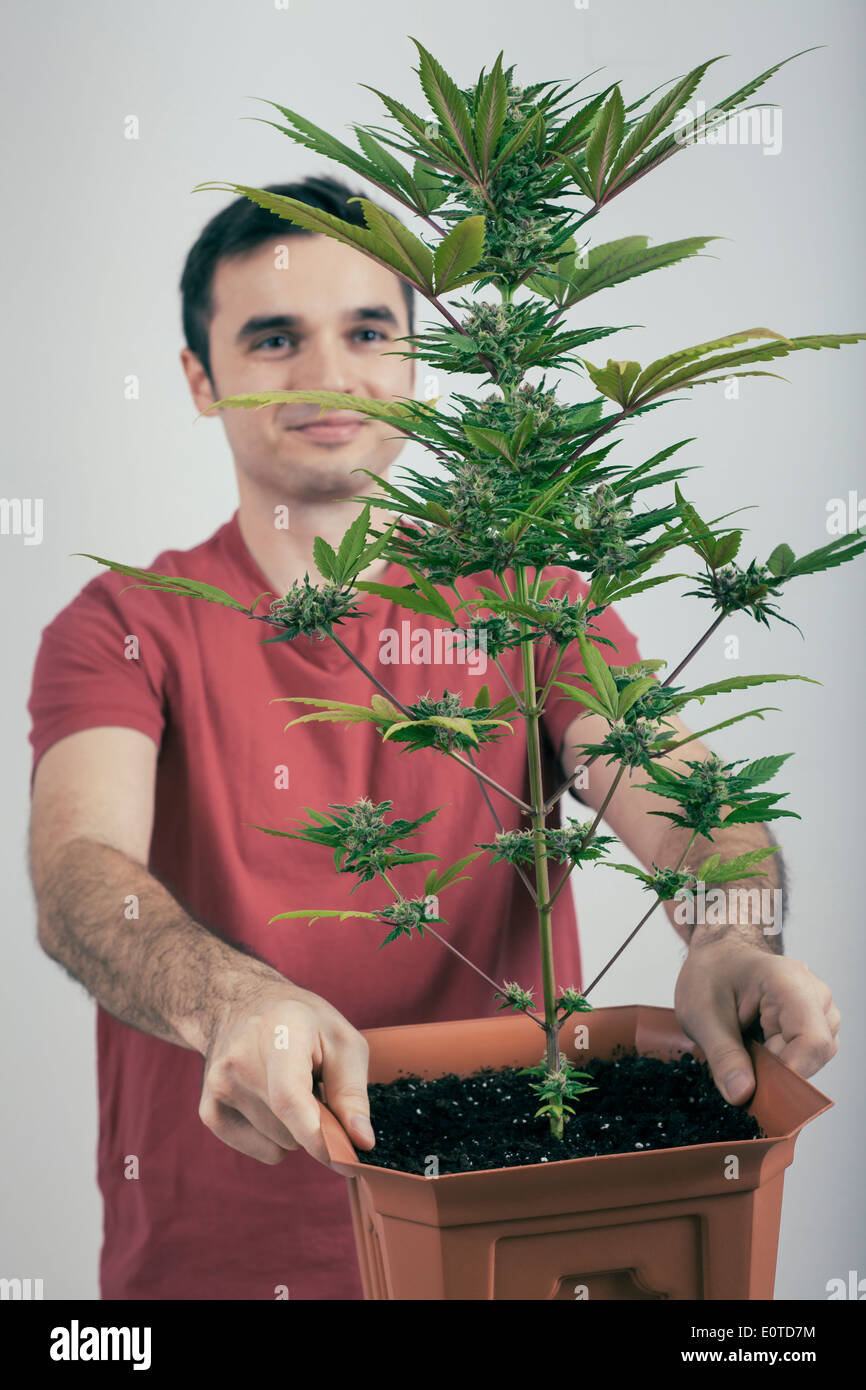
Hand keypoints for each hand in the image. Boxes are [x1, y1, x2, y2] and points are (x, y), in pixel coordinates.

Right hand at [199, 980, 373, 1166]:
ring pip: (280, 1145)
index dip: (318, 1136)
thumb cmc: (302, 1024)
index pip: (289, 1097)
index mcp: (277, 1033)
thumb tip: (361, 1142)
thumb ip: (352, 1092)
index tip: (346, 1160)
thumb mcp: (342, 1040)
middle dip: (318, 1124)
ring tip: (290, 1087)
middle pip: (291, 1130)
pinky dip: (278, 1137)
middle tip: (318, 1088)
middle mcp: (238, 1061)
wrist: (240, 1005)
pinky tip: (271, 1100)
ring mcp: (218, 1088)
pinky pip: (263, 1152)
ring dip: (296, 1128)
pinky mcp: (210, 1112)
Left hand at [674, 937, 840, 1104]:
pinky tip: (759, 1044)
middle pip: (816, 1052)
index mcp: (786, 980)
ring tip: (748, 1044)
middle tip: (741, 1060)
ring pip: (815, 1055)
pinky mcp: (815, 1018)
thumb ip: (723, 1056)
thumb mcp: (701, 1015)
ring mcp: (818, 1005)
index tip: (758, 1086)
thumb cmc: (709, 975)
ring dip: (781, 1062)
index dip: (790, 1072)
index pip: (812, 1039)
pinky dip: (784, 1058)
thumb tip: (742, 1094)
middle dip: (779, 1068)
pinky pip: (810, 1052)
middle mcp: (812, 991)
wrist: (717, 956)